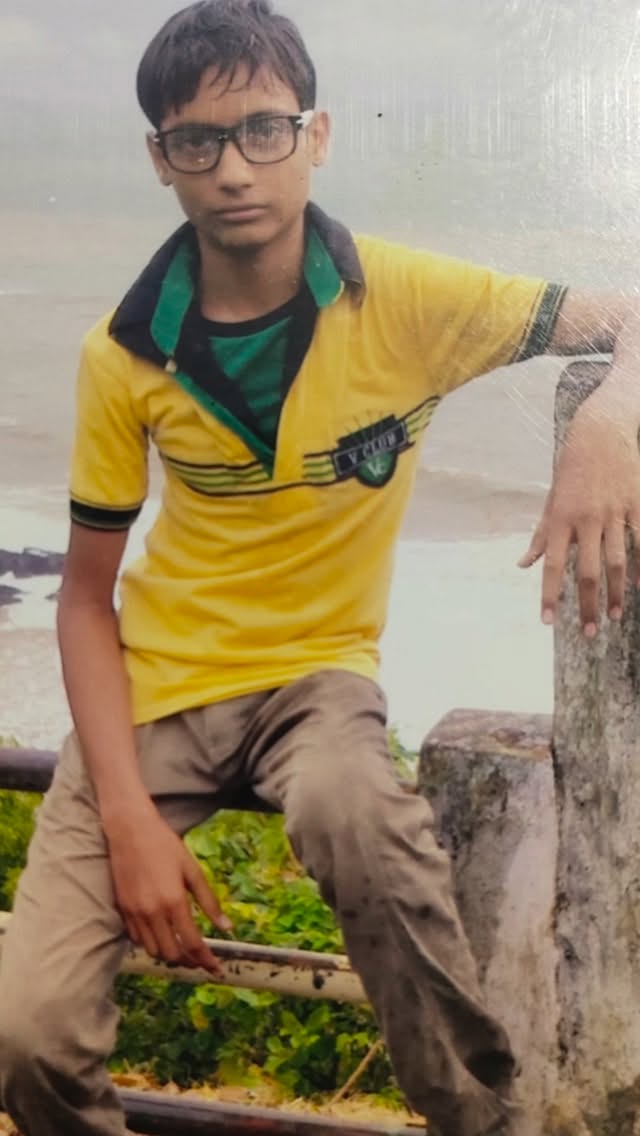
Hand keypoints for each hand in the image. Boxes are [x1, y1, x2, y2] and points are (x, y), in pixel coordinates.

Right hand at [106, 803, 231, 973]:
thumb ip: (209, 900)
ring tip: (183, 949)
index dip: (207, 961)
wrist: (129, 829)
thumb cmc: (164, 845)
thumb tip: (227, 927)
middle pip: (172, 954)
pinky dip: (151, 943)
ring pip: (153, 950)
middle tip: (202, 960)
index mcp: (174, 901)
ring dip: (169, 955)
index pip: (193, 943)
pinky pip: (137, 939)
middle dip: (189, 962)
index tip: (217, 971)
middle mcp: (152, 912)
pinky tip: (162, 935)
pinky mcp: (122, 909)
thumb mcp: (192, 869)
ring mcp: (134, 912)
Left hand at [519, 393, 639, 634]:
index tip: (548, 621)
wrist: (602, 431)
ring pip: (617, 561)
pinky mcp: (637, 503)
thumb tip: (523, 564)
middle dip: (588, 604)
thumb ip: (541, 535)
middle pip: (589, 571)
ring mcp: (614, 512)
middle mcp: (586, 518)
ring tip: (615, 617)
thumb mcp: (551, 499)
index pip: (553, 564)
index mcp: (561, 518)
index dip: (550, 594)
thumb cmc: (572, 468)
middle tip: (590, 632)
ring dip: (616, 593)